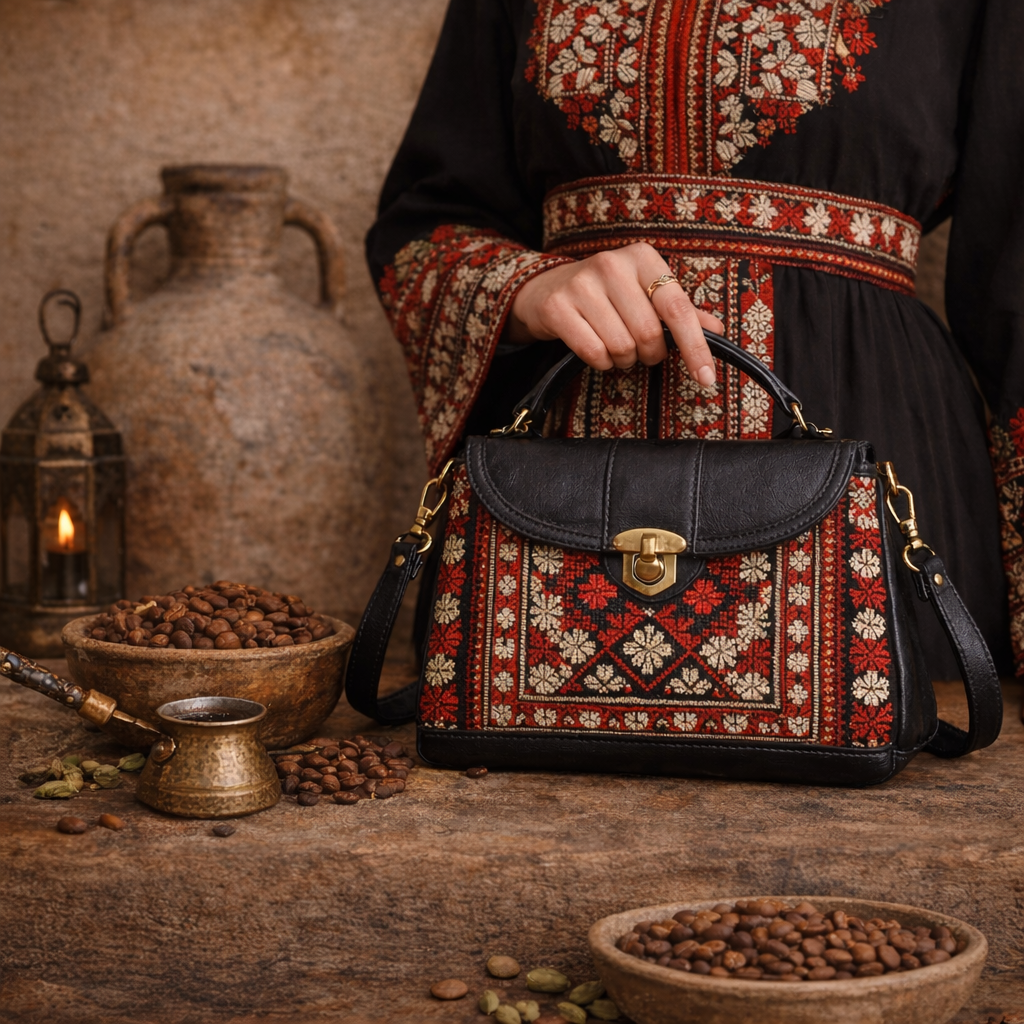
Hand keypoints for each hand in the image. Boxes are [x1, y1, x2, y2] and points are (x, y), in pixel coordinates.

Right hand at [508, 242, 723, 384]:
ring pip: (622, 346)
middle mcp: (612, 264)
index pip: (678, 308)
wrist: (546, 289)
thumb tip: (718, 330)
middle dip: (650, 353)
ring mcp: (581, 284)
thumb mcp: (644, 293)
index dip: (695, 347)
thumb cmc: (606, 295)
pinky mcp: (556, 307)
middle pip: (649, 333)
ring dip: (624, 359)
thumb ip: (681, 311)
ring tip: (615, 347)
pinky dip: (601, 362)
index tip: (706, 379)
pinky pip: (593, 353)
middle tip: (641, 350)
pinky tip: (597, 350)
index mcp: (642, 258)